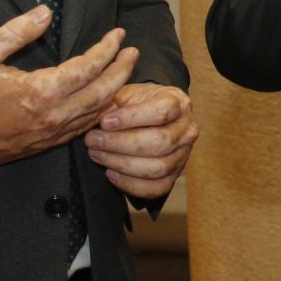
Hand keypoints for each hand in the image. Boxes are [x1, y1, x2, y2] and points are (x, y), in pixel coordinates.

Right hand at [0, 7, 136, 170]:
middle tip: (133, 52)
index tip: (118, 34)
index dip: (107, 49)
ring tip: (124, 71)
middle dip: (122, 70)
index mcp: (39, 91)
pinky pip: (82, 127)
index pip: (88, 67)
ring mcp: (50, 134)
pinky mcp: (45, 144)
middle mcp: (52, 116)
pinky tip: (103, 99)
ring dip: (115, 91)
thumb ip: (16, 32)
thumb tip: (44, 12)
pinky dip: (99, 111)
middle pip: (103, 92)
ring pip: (96, 113)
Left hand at [86, 82, 198, 198]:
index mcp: (179, 103)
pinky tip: (110, 173)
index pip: (162, 112)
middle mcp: (187, 130)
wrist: (152, 115)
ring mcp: (183, 155)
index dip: (132, 118)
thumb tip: (99, 119)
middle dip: (120, 144)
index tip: (104, 122)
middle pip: (159, 143)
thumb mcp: (128, 93)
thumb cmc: (138, 103)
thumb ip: (115, 103)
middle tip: (93, 140)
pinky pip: (156, 188)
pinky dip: (130, 184)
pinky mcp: (174, 175)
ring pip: (157, 167)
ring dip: (121, 164)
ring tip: (97, 155)